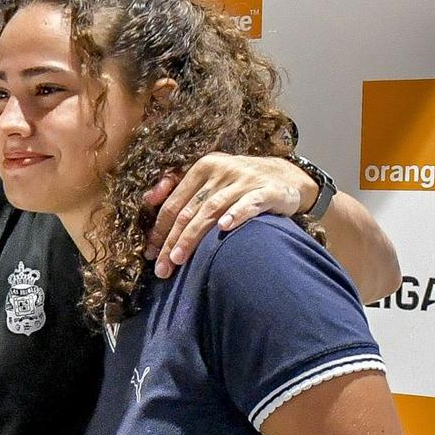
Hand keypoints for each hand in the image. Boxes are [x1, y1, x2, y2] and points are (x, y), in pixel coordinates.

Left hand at [143, 154, 314, 276]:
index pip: (174, 204)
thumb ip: (179, 187)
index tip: (151, 254)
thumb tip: (149, 198)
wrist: (285, 176)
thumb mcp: (210, 178)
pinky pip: (249, 203)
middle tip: (162, 267)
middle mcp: (222, 170)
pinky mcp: (267, 191)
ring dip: (193, 236)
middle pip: (190, 211)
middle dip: (172, 241)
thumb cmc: (238, 183)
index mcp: (203, 167)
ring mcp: (245, 180)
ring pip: (212, 210)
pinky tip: (224, 228)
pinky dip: (236, 214)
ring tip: (179, 259)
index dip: (160, 230)